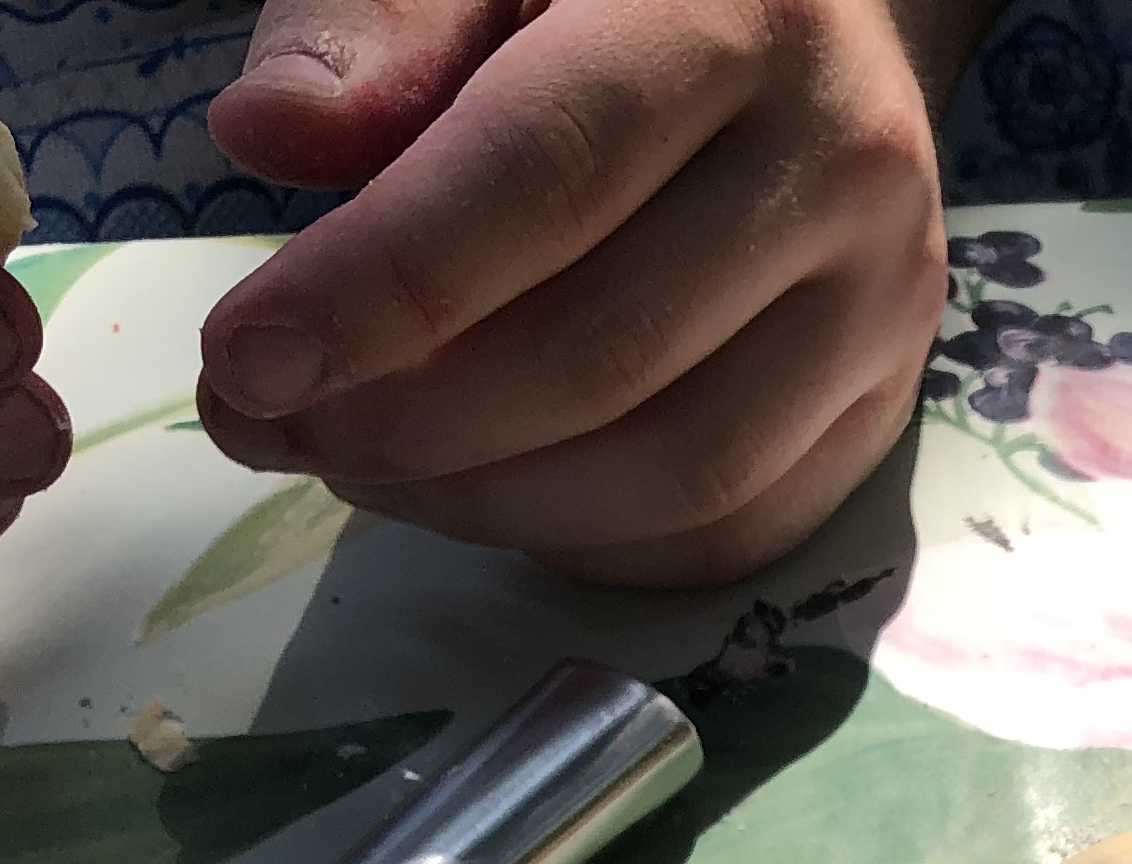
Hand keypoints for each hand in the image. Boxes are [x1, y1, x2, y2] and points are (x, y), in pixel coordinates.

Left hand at [190, 0, 965, 590]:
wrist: (799, 26)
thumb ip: (373, 25)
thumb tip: (270, 137)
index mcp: (736, 10)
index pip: (550, 176)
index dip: (387, 288)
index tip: (244, 359)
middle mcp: (843, 163)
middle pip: (611, 352)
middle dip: (408, 421)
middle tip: (265, 423)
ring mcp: (885, 303)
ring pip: (683, 471)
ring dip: (487, 501)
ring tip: (355, 463)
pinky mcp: (886, 406)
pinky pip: (734, 532)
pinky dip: (586, 542)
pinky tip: (476, 492)